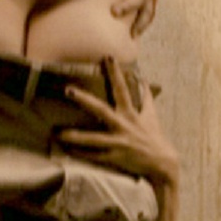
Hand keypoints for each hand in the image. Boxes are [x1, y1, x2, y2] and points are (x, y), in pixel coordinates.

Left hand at [59, 59, 178, 186]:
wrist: (162, 163)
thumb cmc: (154, 136)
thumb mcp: (151, 115)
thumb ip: (145, 98)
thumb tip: (143, 80)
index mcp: (130, 114)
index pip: (122, 89)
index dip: (116, 73)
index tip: (108, 57)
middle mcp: (123, 126)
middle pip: (101, 110)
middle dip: (84, 100)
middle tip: (68, 90)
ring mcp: (118, 143)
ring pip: (94, 139)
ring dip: (76, 136)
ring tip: (57, 133)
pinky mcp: (115, 158)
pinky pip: (95, 156)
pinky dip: (81, 154)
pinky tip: (66, 151)